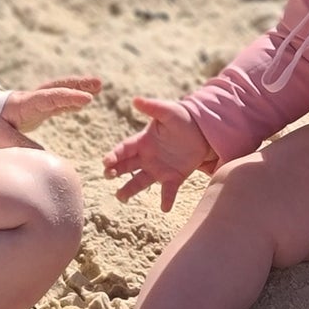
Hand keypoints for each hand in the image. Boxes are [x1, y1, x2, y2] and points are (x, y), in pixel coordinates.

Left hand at [0, 74, 101, 145]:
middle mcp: (32, 100)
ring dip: (78, 88)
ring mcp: (35, 102)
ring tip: (98, 87)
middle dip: (79, 84)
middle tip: (98, 83)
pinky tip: (82, 103)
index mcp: (24, 104)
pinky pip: (57, 102)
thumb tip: (43, 156)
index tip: (87, 98)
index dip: (69, 98)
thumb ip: (21, 145)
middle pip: (58, 87)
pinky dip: (71, 101)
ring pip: (59, 92)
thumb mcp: (0, 137)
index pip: (50, 98)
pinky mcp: (36, 109)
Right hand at [103, 97, 217, 211]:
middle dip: (115, 171)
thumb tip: (136, 100)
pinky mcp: (173, 178)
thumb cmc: (181, 119)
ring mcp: (158, 169)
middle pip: (126, 166)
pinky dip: (166, 199)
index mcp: (142, 142)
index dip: (114, 155)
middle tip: (108, 176)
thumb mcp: (168, 112)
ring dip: (130, 189)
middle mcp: (146, 157)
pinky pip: (168, 191)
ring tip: (121, 197)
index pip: (124, 149)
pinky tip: (165, 208)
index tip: (106, 161)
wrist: (202, 131)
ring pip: (140, 181)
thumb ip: (152, 107)